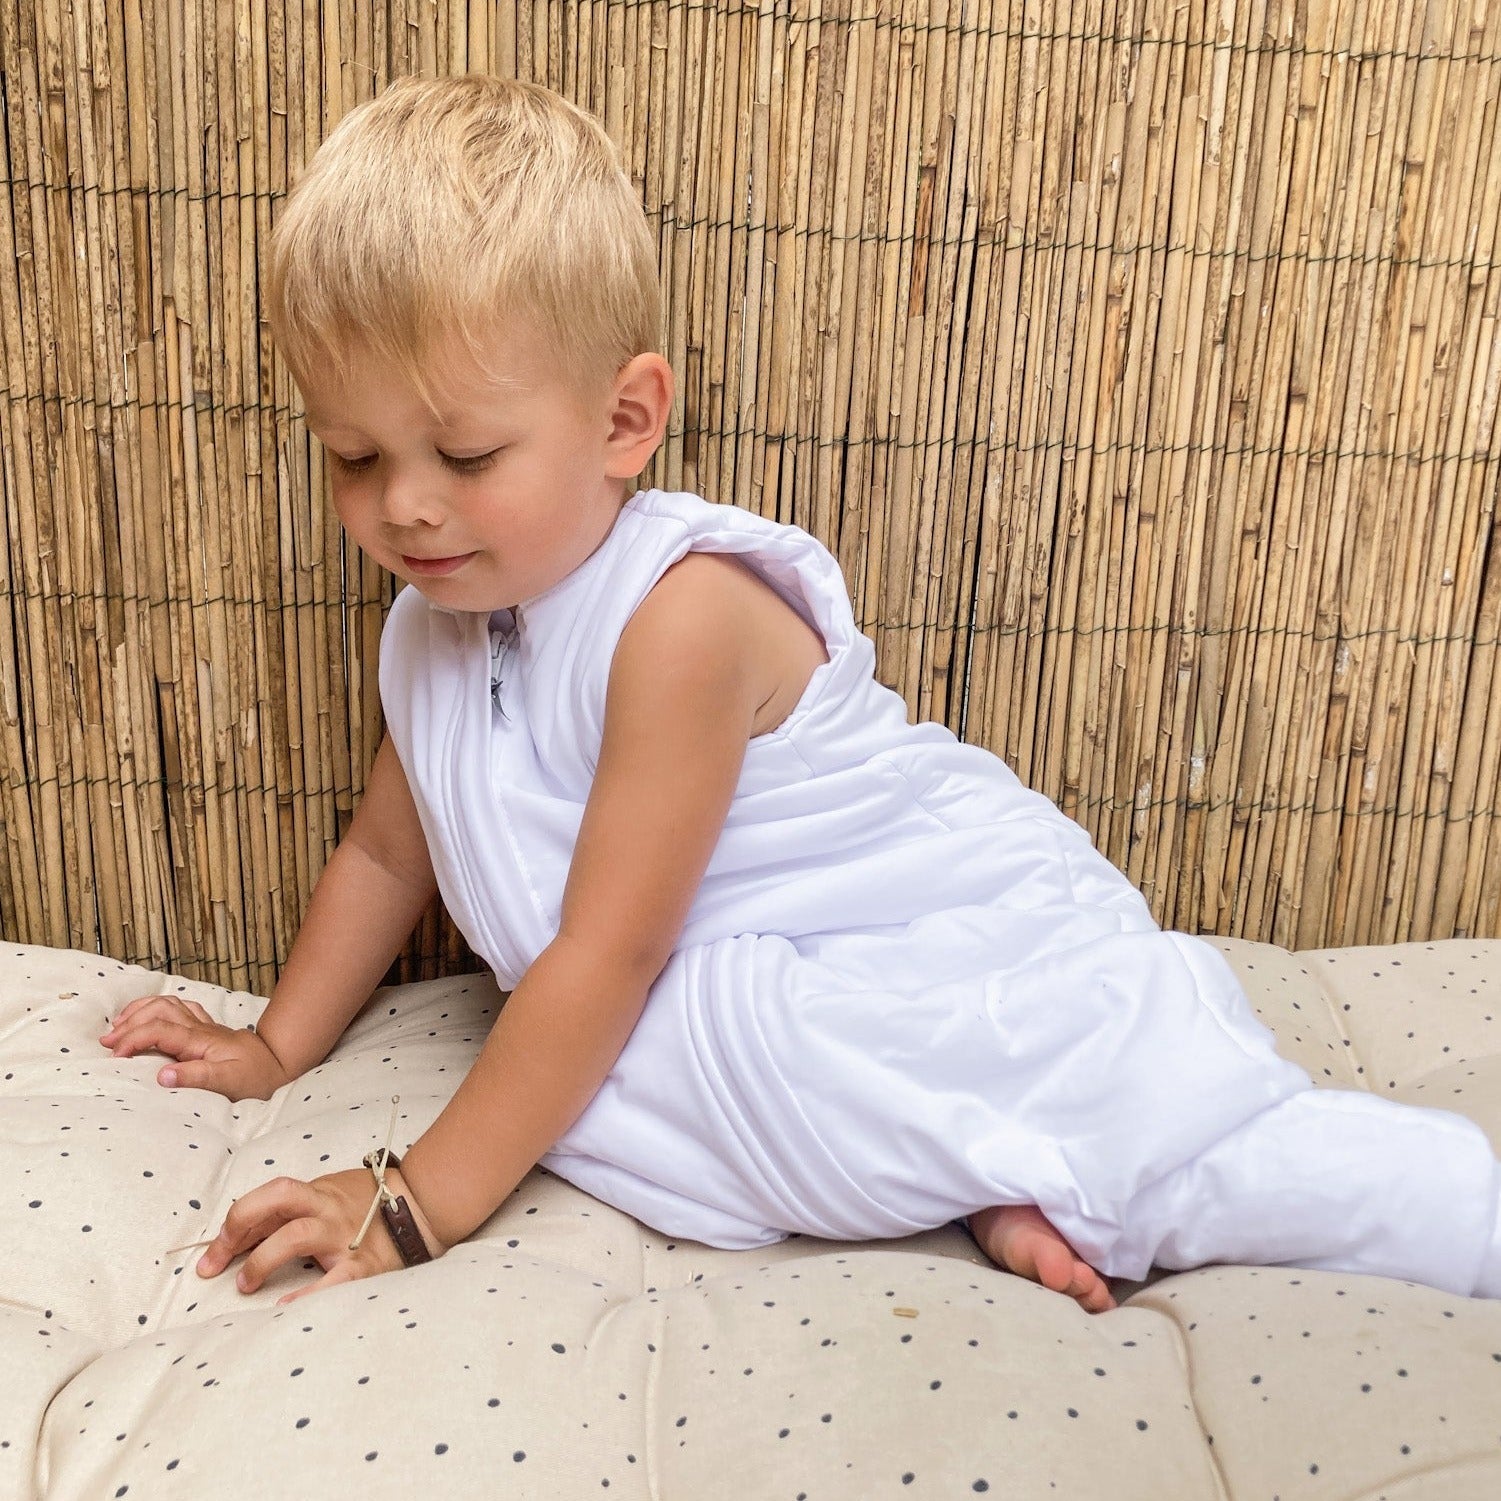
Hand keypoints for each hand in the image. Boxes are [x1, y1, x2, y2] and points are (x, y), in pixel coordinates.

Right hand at [100, 995, 291, 1099]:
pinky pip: (180, 1007)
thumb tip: (162, 1076)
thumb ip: (196, 1077)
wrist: (279, 1064)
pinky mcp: (207, 1029)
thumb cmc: (255, 1077)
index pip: (158, 1030)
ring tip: (119, 1024)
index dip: (133, 1039)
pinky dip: (159, 1007)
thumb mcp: (228, 1083)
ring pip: (168, 1004)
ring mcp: (203, 1026)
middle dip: (130, 1022)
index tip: (114, 1056)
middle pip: (159, 1011)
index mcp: (200, 1040)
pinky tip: (150, 1014)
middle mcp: (199, 1028)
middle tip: (107, 1041)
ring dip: (141, 1010)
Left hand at [195, 1167, 439, 1303]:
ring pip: (295, 1235)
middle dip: (237, 1227)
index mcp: (317, 1194)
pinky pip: (331, 1280)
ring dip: (261, 1260)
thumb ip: (294, 1210)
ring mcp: (344, 1236)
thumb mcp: (329, 1196)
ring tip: (245, 1285)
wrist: (422, 1207)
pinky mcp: (361, 1265)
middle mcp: (326, 1210)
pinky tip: (283, 1308)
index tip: (212, 1253)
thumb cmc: (368, 1204)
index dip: (234, 1223)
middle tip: (213, 1264)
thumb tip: (245, 1233)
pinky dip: (305, 1295)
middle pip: (277, 1200)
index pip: (267, 1198)